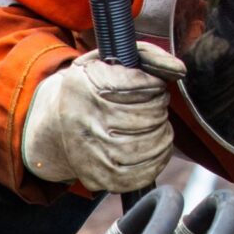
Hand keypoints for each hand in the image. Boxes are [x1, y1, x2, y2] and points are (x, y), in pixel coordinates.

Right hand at [19, 46, 185, 191]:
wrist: (55, 128)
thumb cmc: (90, 90)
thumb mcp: (108, 62)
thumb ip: (147, 55)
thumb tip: (178, 68)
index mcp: (85, 87)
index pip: (142, 85)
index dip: (155, 84)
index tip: (151, 84)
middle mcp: (85, 121)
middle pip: (149, 115)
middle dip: (159, 107)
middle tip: (153, 105)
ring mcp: (91, 153)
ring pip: (151, 143)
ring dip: (163, 132)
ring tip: (155, 124)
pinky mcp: (101, 178)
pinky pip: (145, 172)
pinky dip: (159, 158)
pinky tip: (154, 146)